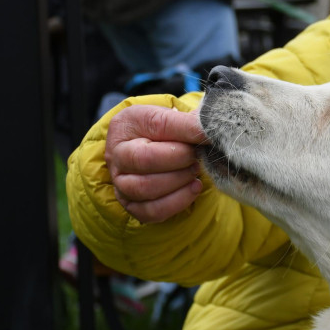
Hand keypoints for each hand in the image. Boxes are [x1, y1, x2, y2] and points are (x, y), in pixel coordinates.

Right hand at [105, 106, 207, 222]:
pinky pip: (151, 211)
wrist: (155, 149)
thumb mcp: (174, 117)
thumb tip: (213, 132)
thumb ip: (190, 123)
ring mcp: (120, 183)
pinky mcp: (131, 205)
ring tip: (194, 171)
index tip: (207, 135)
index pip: (157, 127)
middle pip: (144, 161)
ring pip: (145, 188)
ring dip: (178, 181)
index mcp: (125, 125)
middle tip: (196, 156)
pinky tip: (192, 188)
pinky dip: (177, 202)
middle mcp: (116, 156)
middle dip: (179, 160)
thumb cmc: (164, 131)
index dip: (186, 133)